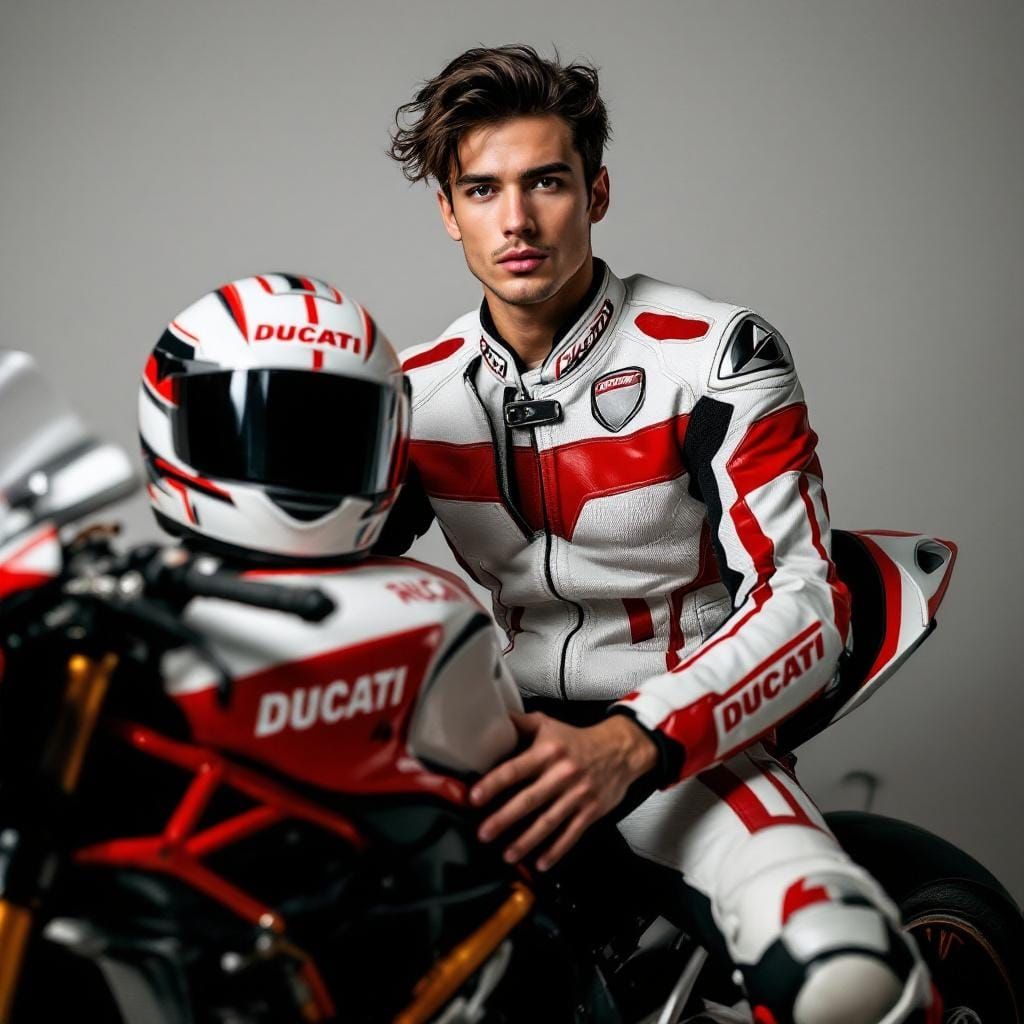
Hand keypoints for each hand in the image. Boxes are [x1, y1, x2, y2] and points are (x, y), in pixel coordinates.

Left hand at [469, 711, 657, 870]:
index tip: (475, 797)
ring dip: (526, 841)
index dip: (494, 783)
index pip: (515, 769)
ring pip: (548, 822)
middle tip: (483, 833)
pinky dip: (556, 851)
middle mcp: (562, 774)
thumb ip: (519, 724)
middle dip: (504, 818)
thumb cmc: (578, 741)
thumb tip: (492, 719)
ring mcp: (577, 795)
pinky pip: (571, 834)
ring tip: (506, 854)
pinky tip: (541, 863)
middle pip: (529, 800)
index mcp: (548, 752)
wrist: (620, 750)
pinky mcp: (590, 811)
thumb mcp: (548, 725)